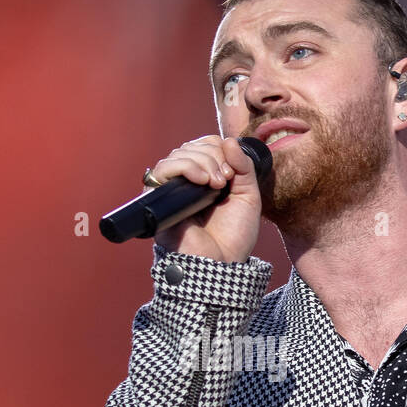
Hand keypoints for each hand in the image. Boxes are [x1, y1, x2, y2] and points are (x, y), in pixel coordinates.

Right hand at [149, 135, 261, 262]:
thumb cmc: (233, 238)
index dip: (220, 150)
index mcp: (206, 180)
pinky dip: (184, 167)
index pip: (206, 145)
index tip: (232, 174)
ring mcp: (172, 191)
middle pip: (193, 146)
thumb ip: (243, 167)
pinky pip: (162, 170)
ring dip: (203, 161)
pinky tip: (202, 181)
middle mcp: (186, 183)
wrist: (221, 266)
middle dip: (213, 156)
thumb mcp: (248, 196)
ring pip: (178, 154)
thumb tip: (228, 140)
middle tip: (225, 182)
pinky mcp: (158, 200)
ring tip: (216, 184)